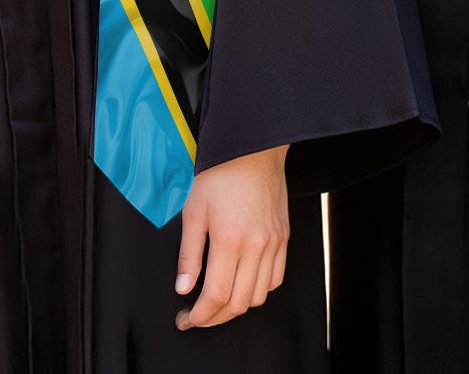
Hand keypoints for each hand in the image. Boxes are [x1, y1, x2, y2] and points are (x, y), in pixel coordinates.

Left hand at [175, 144, 288, 329]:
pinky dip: (258, 290)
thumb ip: (189, 253)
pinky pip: (276, 279)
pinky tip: (242, 284)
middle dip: (215, 318)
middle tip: (197, 317)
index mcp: (230, 240)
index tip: (187, 320)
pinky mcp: (284, 239)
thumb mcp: (193, 209)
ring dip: (237, 307)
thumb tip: (184, 287)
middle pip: (239, 303)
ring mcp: (274, 245)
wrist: (252, 148)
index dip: (201, 315)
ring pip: (259, 296)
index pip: (217, 295)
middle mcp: (256, 247)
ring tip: (217, 302)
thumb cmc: (220, 173)